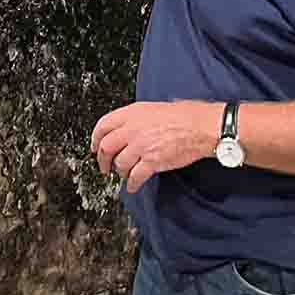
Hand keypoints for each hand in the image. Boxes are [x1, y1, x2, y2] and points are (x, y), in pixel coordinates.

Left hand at [90, 100, 221, 193]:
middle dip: (102, 160)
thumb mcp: (153, 108)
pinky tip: (132, 186)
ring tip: (124, 174)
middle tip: (104, 167)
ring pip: (119, 164)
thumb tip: (126, 128)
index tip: (94, 147)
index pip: (103, 126)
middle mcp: (132, 129)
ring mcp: (141, 146)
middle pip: (106, 147)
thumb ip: (136, 118)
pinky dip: (131, 184)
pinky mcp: (152, 161)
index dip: (95, 139)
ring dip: (120, 172)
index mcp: (132, 113)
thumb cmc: (183, 116)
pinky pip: (135, 177)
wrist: (200, 126)